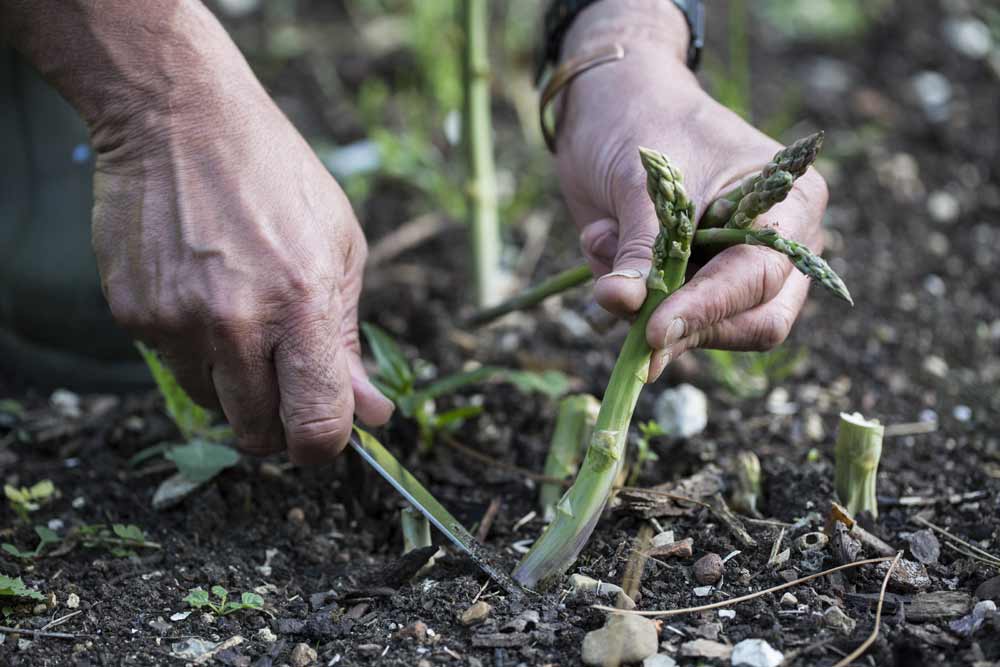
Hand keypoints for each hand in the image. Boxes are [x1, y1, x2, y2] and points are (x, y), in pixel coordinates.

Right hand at [87, 20, 391, 461]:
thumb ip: (349, 339)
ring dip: (235, 385)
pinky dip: (194, 348)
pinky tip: (203, 293)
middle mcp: (235, 321)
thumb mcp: (340, 246)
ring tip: (242, 317)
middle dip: (279, 423)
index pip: (315, 423)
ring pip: (213, 405)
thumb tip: (369, 414)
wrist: (179, 116)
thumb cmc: (276, 176)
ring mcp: (177, 320)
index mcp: (302, 303)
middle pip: (258, 433)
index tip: (325, 437)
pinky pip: (172, 365)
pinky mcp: (134, 313)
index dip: (323, 445)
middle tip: (286, 384)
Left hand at [554, 2, 827, 380]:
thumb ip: (640, 246)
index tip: (655, 331)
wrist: (609, 103)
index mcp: (790, 205)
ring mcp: (736, 271)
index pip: (760, 277)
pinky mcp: (692, 286)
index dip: (708, 309)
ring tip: (601, 240)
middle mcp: (778, 246)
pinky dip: (627, 298)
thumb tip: (623, 303)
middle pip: (756, 322)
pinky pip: (665, 321)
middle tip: (629, 320)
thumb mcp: (643, 182)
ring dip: (645, 307)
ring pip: (708, 331)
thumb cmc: (642, 121)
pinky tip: (600, 241)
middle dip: (688, 325)